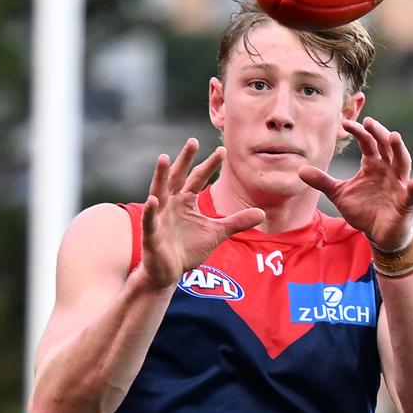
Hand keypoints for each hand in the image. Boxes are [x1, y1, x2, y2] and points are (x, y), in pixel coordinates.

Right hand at [139, 138, 264, 288]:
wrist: (169, 272)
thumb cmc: (188, 249)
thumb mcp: (217, 233)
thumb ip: (236, 222)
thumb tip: (261, 212)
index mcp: (186, 201)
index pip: (198, 178)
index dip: (209, 165)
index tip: (222, 150)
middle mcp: (171, 203)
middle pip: (178, 177)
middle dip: (185, 160)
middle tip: (193, 140)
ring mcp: (159, 216)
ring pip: (159, 192)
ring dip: (161, 175)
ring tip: (164, 158)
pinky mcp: (151, 234)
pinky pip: (151, 220)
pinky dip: (151, 210)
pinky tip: (154, 200)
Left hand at [298, 117, 412, 248]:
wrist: (378, 233)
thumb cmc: (363, 210)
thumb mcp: (339, 194)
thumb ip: (323, 181)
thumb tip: (300, 170)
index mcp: (373, 165)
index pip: (368, 142)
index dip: (358, 132)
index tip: (344, 124)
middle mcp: (388, 170)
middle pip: (387, 146)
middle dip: (379, 133)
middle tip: (370, 122)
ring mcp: (400, 184)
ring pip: (403, 163)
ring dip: (399, 150)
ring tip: (394, 137)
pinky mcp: (407, 202)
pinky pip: (412, 194)